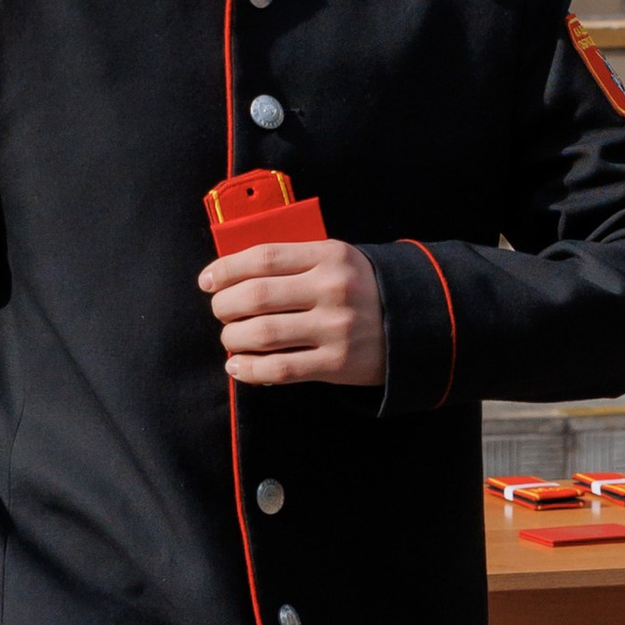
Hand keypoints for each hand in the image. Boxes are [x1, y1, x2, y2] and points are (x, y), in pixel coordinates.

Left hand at [200, 237, 387, 387]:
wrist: (417, 324)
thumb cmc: (361, 289)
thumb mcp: (338, 260)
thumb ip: (295, 262)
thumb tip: (232, 274)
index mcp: (330, 255)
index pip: (263, 257)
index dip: (226, 269)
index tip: (207, 281)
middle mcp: (332, 289)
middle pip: (255, 296)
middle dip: (224, 306)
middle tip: (220, 312)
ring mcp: (336, 328)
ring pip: (261, 334)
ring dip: (233, 338)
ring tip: (230, 339)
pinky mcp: (337, 364)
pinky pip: (279, 369)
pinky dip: (249, 369)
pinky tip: (238, 366)